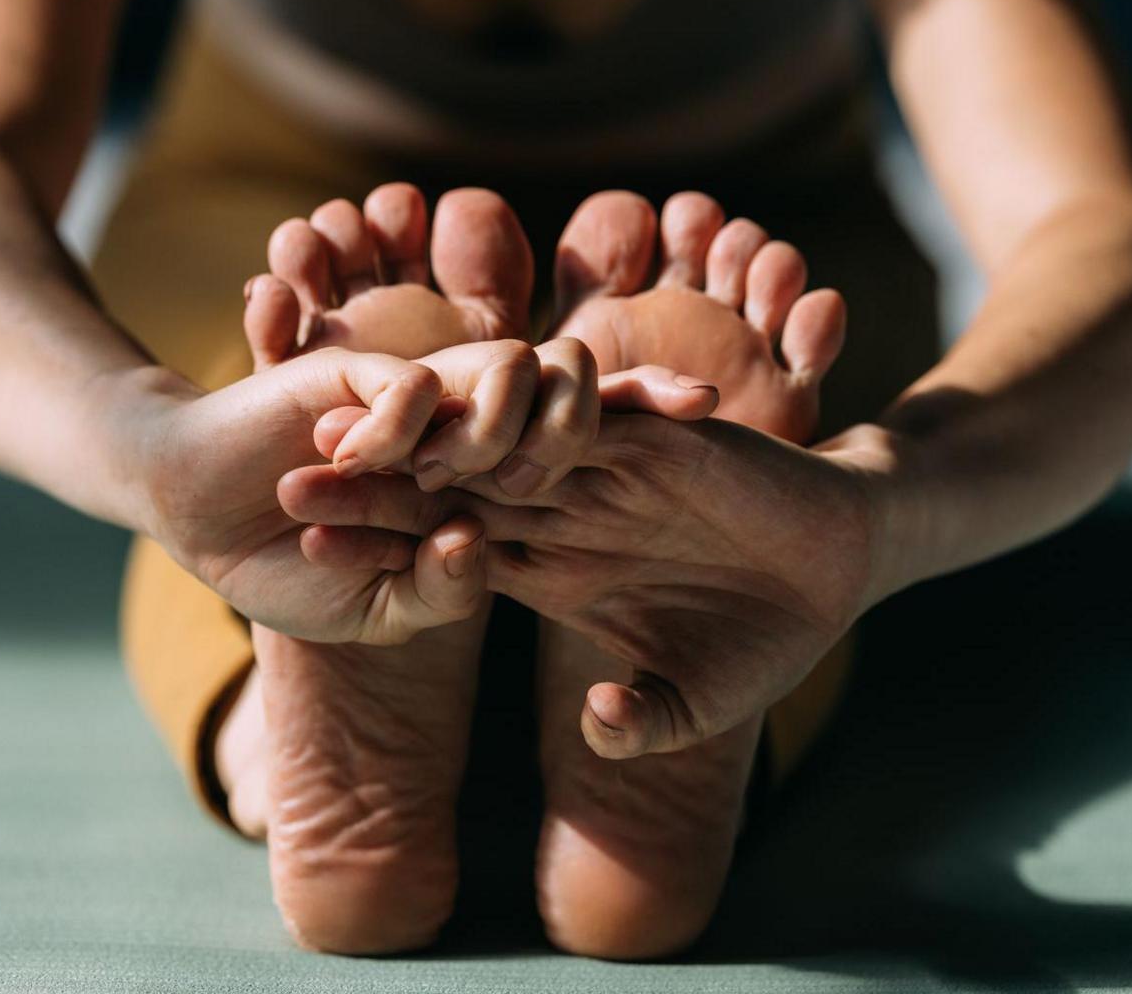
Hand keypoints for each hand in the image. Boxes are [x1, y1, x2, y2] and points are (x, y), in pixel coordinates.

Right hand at [142, 340, 714, 645]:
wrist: (200, 522)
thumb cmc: (291, 578)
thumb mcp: (380, 608)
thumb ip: (436, 589)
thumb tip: (476, 556)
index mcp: (476, 487)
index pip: (568, 463)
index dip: (634, 457)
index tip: (716, 465)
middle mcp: (456, 433)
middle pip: (554, 406)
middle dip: (627, 402)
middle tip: (701, 404)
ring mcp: (410, 402)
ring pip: (494, 384)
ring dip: (538, 395)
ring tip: (584, 406)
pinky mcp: (350, 378)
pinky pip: (402, 391)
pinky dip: (419, 417)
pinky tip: (436, 439)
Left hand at [286, 409, 886, 755]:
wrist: (843, 568)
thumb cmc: (768, 642)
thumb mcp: (701, 701)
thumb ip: (646, 721)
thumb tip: (597, 729)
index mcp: (556, 571)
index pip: (449, 552)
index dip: (383, 547)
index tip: (308, 550)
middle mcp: (567, 513)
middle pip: (450, 491)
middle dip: (373, 486)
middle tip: (289, 481)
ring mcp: (608, 472)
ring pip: (501, 444)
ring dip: (430, 439)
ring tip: (352, 429)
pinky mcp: (659, 439)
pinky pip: (589, 419)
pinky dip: (536, 411)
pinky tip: (473, 402)